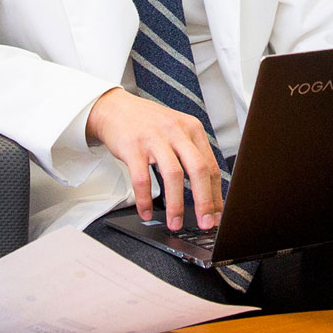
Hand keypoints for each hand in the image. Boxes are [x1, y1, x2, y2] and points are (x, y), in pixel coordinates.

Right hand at [85, 87, 222, 230]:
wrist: (115, 109)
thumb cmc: (149, 124)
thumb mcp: (177, 130)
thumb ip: (192, 153)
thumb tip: (207, 191)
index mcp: (192, 129)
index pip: (211, 166)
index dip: (216, 194)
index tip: (216, 215)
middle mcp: (176, 131)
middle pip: (198, 169)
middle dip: (204, 200)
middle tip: (205, 223)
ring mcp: (154, 138)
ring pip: (173, 175)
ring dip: (176, 205)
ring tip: (175, 223)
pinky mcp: (133, 147)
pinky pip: (142, 179)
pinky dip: (145, 200)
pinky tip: (146, 212)